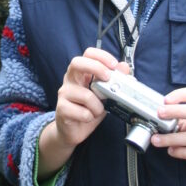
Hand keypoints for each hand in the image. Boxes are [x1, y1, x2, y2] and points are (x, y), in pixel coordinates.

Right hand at [37, 48, 128, 178]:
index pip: (88, 54)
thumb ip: (113, 81)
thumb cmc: (88, 110)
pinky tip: (88, 118)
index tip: (113, 65)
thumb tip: (124, 67)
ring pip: (86, 95)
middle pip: (77, 62)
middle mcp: (70, 79)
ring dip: (98, 106)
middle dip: (96, 68)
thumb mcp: (104, 94)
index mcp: (81, 73)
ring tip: (97, 111)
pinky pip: (83, 112)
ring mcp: (64, 93)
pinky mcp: (61, 108)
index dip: (102, 56)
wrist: (72, 131)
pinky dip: (90, 117)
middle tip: (108, 78)